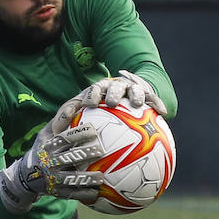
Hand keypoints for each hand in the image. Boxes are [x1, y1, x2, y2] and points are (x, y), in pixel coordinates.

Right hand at [0, 124, 105, 212]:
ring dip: (87, 178)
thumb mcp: (45, 135)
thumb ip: (59, 122)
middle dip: (85, 154)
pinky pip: (72, 194)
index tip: (94, 130)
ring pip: (72, 178)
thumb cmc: (42, 149)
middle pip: (69, 157)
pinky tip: (97, 193)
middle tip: (101, 150)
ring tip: (101, 178)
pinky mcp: (57, 192)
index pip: (64, 138)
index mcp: (49, 146)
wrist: (26, 176)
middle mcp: (50, 162)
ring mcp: (53, 178)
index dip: (79, 134)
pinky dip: (84, 194)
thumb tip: (78, 103)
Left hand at [48, 70, 166, 134]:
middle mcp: (117, 87)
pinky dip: (158, 104)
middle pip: (115, 86)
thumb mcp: (85, 110)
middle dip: (113, 93)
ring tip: (137, 104)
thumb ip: (71, 117)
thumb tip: (55, 131)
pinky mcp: (148, 95)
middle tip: (111, 103)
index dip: (92, 95)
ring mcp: (133, 89)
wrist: (127, 97)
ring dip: (135, 95)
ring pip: (135, 89)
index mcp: (101, 89)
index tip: (89, 104)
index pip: (95, 89)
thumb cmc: (101, 108)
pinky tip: (163, 113)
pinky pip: (154, 99)